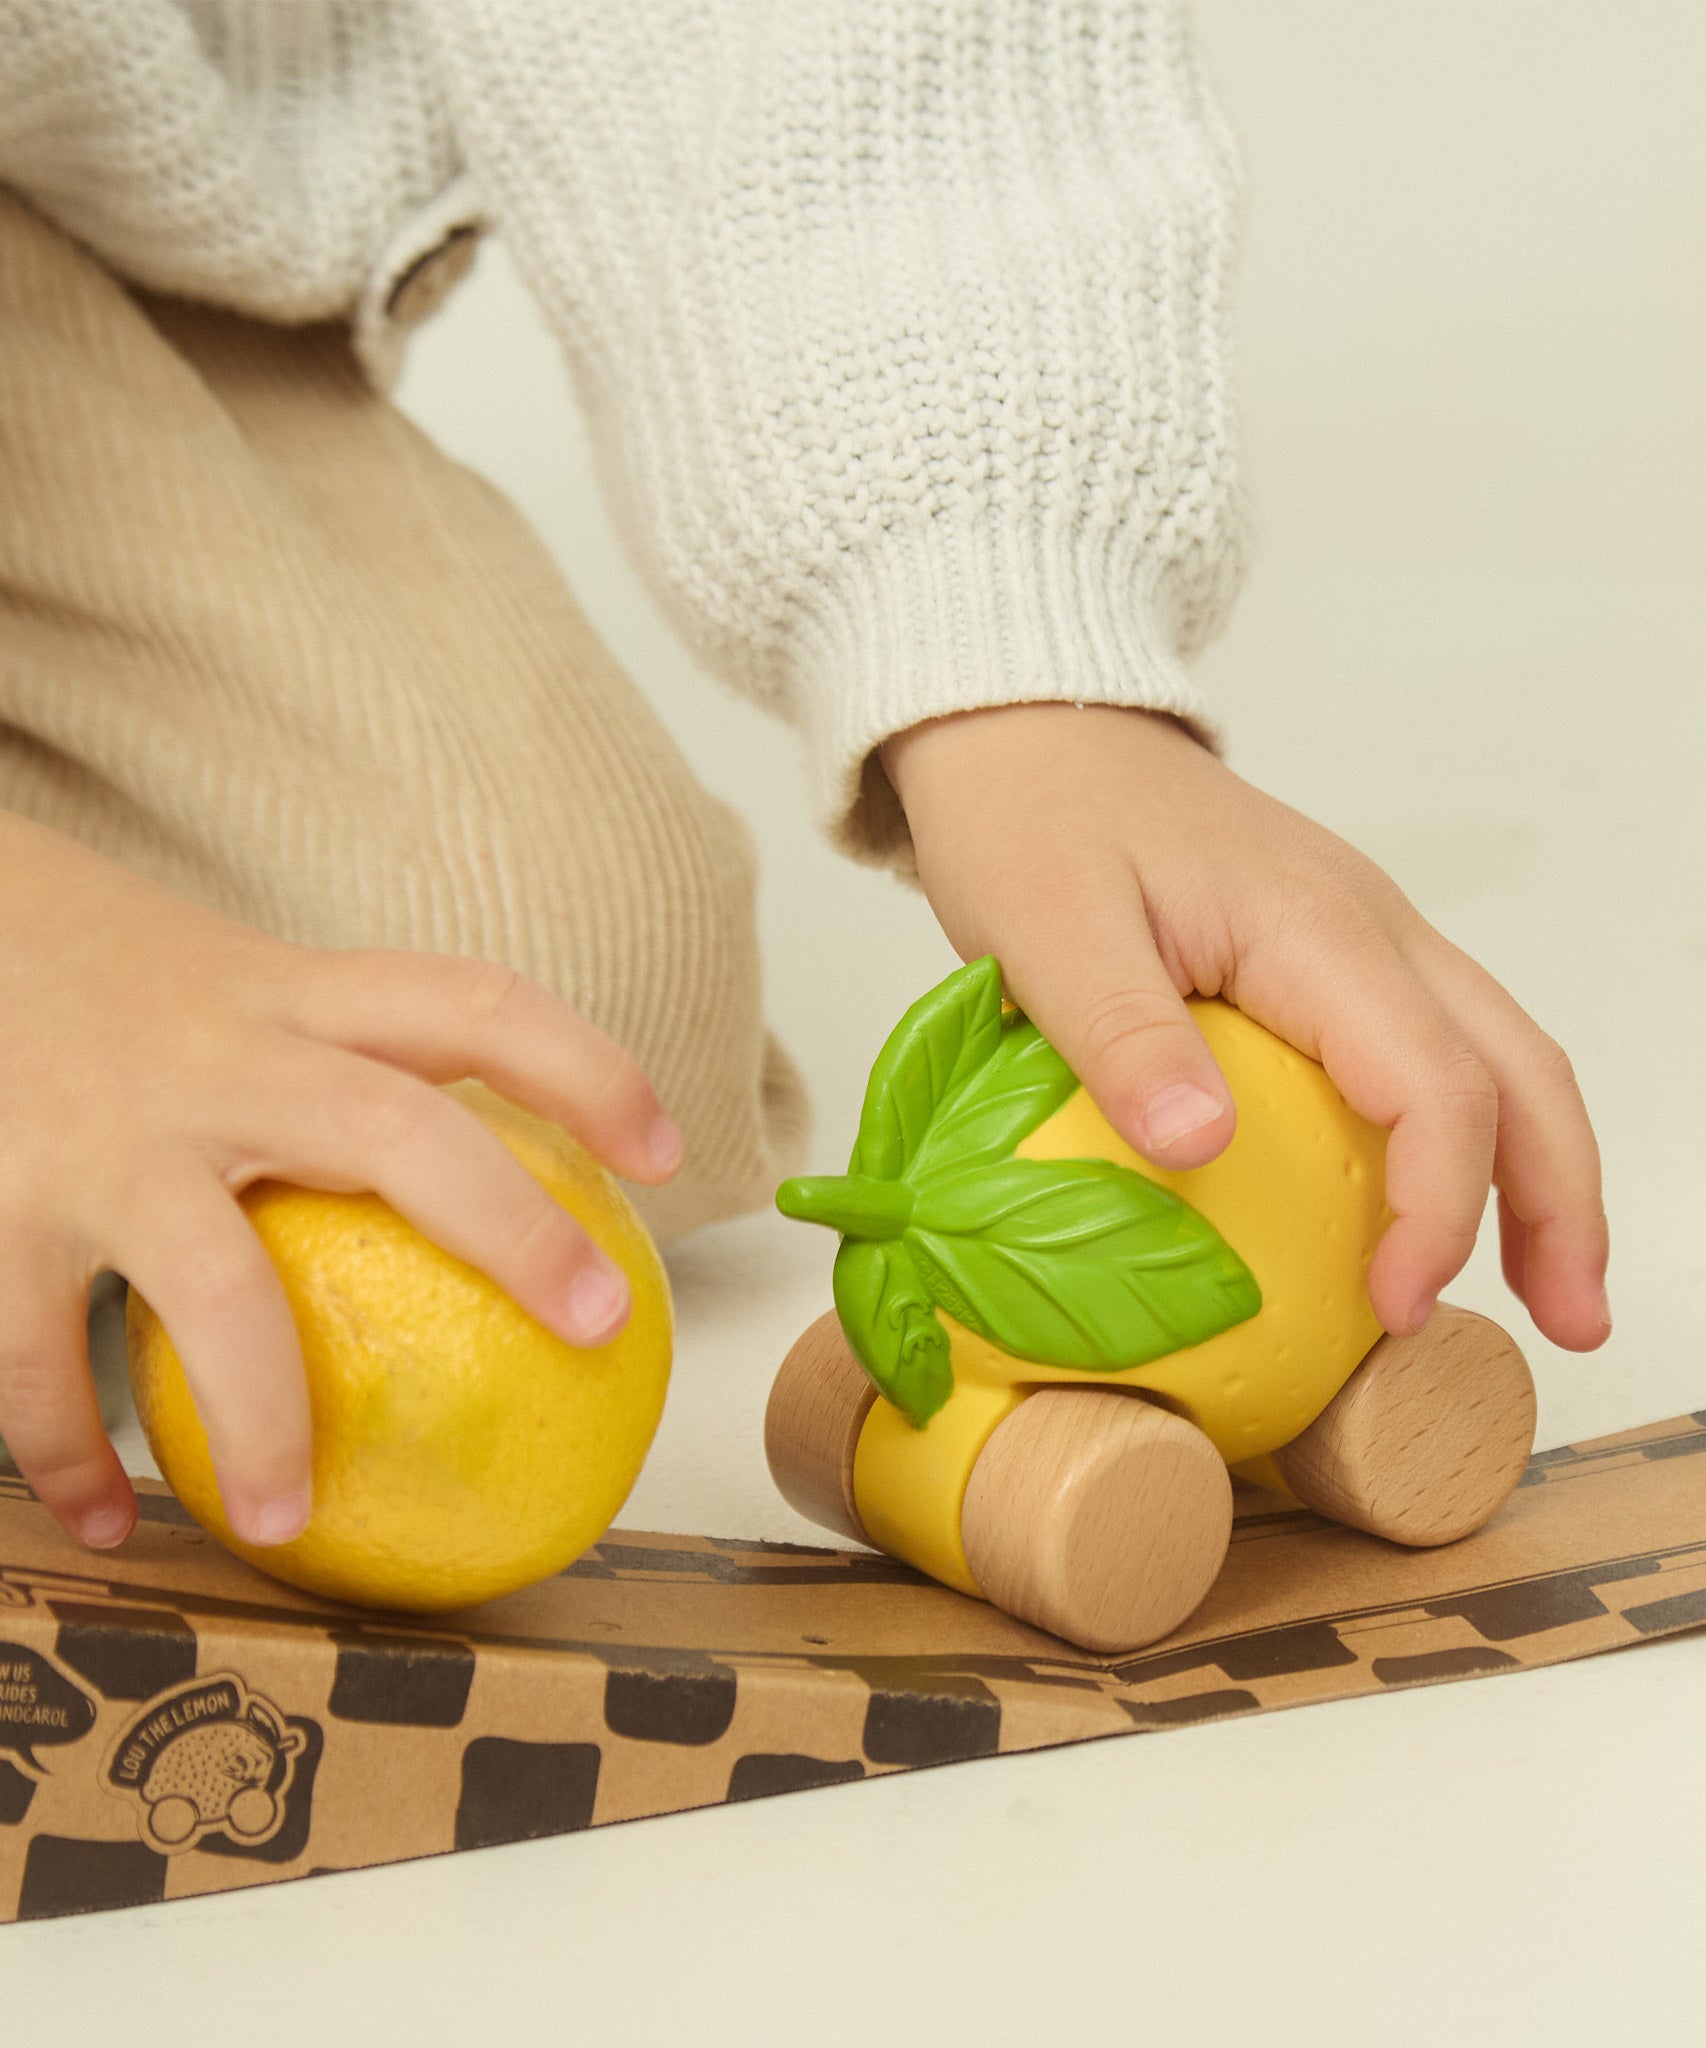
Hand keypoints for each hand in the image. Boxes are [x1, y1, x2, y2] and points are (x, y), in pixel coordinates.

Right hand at [0, 813, 682, 1551]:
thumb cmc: (126, 987)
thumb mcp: (247, 991)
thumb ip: (343, 1069)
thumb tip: (482, 1206)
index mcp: (297, 997)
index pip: (471, 1005)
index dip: (584, 1068)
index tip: (665, 1154)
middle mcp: (219, 1056)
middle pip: (392, 1130)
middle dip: (507, 1225)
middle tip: (597, 1320)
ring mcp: (110, 1133)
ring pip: (213, 1283)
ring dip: (262, 1414)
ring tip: (290, 1523)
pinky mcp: (0, 1202)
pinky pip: (36, 1352)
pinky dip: (68, 1450)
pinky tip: (107, 1517)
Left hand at [881, 704, 1608, 1353]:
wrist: (1030, 731)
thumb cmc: (1033, 818)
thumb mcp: (1045, 928)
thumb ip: (1122, 1035)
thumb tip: (1198, 1150)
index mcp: (1315, 929)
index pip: (1434, 1080)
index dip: (1437, 1205)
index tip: (1395, 1306)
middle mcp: (1372, 928)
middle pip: (1518, 1069)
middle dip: (1562, 1202)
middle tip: (1571, 1324)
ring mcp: (1362, 937)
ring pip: (1498, 1055)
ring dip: (1538, 1172)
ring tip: (1546, 1289)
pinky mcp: (1332, 955)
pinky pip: (1434, 1048)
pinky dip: (1466, 1137)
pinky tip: (1432, 1206)